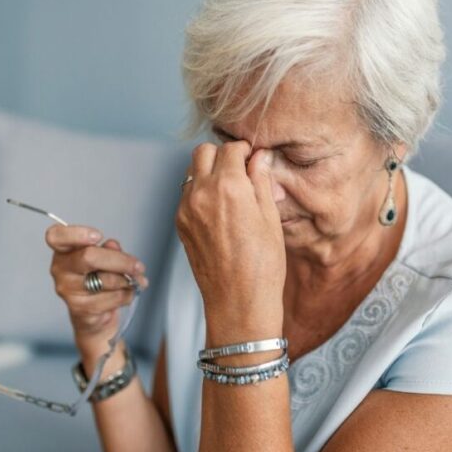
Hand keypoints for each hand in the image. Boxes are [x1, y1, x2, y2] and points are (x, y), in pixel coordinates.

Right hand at [45, 225, 147, 353]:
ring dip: (127, 281)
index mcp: (63, 250)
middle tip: (138, 266)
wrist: (95, 313)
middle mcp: (60, 269)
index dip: (77, 234)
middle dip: (121, 261)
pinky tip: (125, 294)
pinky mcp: (80, 309)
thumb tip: (113, 246)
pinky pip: (112, 298)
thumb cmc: (97, 278)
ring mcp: (68, 290)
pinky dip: (126, 295)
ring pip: (106, 280)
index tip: (98, 236)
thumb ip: (109, 249)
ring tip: (132, 281)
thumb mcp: (105, 257)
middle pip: (89, 257)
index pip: (56, 236)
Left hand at [174, 141, 285, 326]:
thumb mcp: (270, 218)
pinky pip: (186, 194)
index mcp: (229, 187)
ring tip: (229, 191)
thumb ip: (261, 181)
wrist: (238, 302)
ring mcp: (186, 209)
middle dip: (221, 155)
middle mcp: (202, 193)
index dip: (244, 151)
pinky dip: (200, 192)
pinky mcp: (180, 224)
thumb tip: (259, 157)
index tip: (253, 158)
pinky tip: (219, 210)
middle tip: (239, 170)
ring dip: (208, 172)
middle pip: (203, 152)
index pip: (230, 148)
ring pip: (191, 172)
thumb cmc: (262, 265)